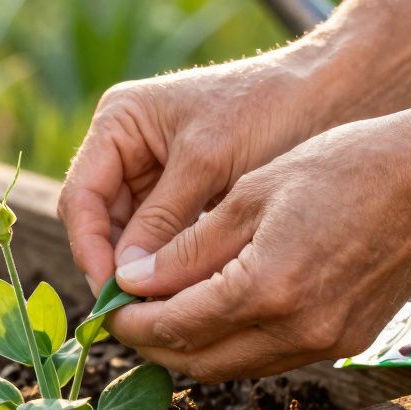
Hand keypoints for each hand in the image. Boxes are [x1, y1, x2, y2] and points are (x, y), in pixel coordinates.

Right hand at [58, 45, 336, 294]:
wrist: (328, 95)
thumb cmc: (267, 109)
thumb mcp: (208, 162)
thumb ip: (163, 218)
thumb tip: (126, 280)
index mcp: (119, 123)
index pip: (82, 196)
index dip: (89, 248)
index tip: (111, 293)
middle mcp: (127, 149)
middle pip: (100, 222)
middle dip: (116, 267)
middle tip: (135, 314)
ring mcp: (154, 174)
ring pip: (130, 238)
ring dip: (142, 273)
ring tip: (160, 311)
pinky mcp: (184, 197)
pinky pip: (162, 240)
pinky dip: (170, 267)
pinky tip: (184, 296)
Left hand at [107, 102, 410, 382]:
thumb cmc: (346, 166)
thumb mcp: (251, 193)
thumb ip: (187, 249)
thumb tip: (132, 283)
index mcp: (266, 286)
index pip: (173, 326)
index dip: (129, 321)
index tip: (106, 307)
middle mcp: (297, 328)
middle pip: (198, 362)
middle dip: (153, 344)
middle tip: (125, 315)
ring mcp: (326, 343)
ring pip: (233, 367)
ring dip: (191, 348)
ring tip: (162, 311)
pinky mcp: (346, 342)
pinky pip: (270, 357)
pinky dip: (233, 342)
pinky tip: (216, 309)